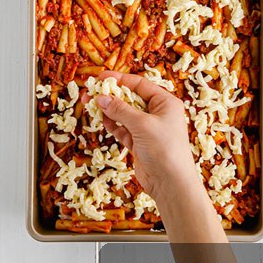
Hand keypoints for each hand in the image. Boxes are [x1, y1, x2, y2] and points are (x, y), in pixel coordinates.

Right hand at [95, 70, 198, 201]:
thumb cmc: (165, 149)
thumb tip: (100, 97)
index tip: (100, 77)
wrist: (172, 185)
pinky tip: (103, 121)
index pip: (139, 84)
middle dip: (110, 96)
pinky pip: (122, 129)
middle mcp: (157, 113)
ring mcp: (148, 129)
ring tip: (90, 106)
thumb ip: (120, 109)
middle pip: (129, 98)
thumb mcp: (142, 124)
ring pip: (123, 114)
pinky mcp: (139, 143)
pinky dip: (112, 125)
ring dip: (108, 110)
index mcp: (165, 102)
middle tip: (90, 93)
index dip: (119, 79)